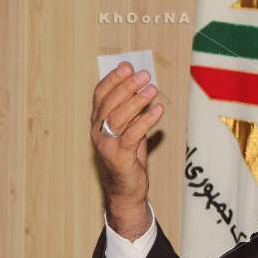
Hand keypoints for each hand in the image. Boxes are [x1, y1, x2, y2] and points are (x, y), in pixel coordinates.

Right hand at [90, 61, 163, 238]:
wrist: (125, 191)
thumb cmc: (128, 158)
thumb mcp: (130, 131)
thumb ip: (134, 112)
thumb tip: (145, 88)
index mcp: (98, 122)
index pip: (100, 95)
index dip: (112, 79)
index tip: (127, 66)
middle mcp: (98, 132)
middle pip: (109, 103)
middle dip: (126, 86)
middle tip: (144, 74)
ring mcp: (107, 145)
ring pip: (119, 117)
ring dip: (137, 101)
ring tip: (152, 89)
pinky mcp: (119, 157)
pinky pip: (132, 135)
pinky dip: (146, 121)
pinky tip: (159, 111)